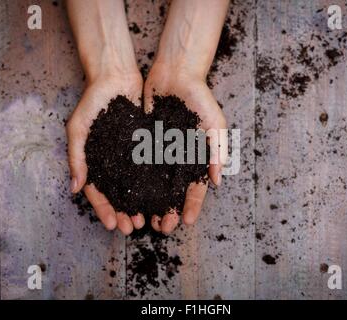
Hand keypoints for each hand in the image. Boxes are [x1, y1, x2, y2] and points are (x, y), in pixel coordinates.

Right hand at [66, 73, 145, 234]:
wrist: (115, 76)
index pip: (98, 191)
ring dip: (141, 203)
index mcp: (94, 160)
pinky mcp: (146, 144)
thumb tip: (75, 188)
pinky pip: (151, 167)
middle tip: (133, 228)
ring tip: (149, 218)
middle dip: (125, 212)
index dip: (104, 209)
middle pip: (119, 193)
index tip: (112, 224)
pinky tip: (162, 197)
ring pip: (136, 185)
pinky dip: (155, 183)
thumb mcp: (79, 128)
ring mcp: (130, 154)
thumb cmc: (92, 101)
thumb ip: (76, 157)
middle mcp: (112, 161)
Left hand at [144, 63, 227, 233]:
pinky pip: (141, 164)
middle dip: (170, 209)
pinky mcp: (147, 141)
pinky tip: (129, 195)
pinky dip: (136, 181)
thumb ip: (217, 150)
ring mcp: (163, 151)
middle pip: (175, 190)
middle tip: (162, 227)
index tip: (187, 223)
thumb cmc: (200, 97)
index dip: (193, 205)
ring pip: (156, 182)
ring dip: (151, 201)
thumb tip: (217, 181)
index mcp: (198, 156)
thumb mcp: (213, 122)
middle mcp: (180, 157)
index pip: (196, 187)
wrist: (175, 73)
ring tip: (144, 218)